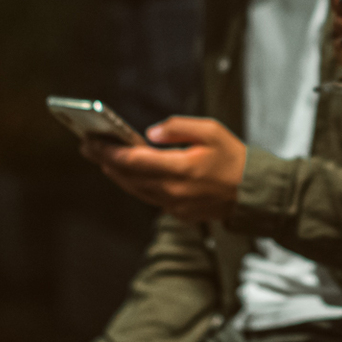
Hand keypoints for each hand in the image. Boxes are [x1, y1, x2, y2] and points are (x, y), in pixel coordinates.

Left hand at [80, 116, 247, 220]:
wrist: (254, 192)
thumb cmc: (234, 159)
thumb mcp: (210, 131)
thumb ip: (178, 128)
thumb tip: (151, 133)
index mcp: (181, 170)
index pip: (134, 161)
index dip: (109, 152)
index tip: (92, 142)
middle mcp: (173, 191)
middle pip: (128, 177)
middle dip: (105, 161)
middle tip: (88, 146)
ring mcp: (175, 205)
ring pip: (135, 189)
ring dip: (116, 174)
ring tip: (102, 159)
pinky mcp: (178, 212)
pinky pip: (149, 197)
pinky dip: (134, 184)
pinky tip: (127, 173)